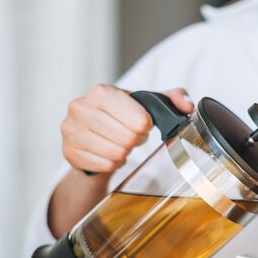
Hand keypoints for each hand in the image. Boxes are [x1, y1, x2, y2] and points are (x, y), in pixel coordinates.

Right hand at [61, 85, 193, 173]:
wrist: (91, 136)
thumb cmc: (122, 118)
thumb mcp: (147, 104)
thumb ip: (173, 98)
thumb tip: (188, 106)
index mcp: (101, 91)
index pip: (139, 120)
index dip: (145, 126)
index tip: (141, 124)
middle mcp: (80, 107)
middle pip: (128, 139)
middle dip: (135, 140)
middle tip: (130, 136)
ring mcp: (70, 130)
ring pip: (116, 154)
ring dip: (124, 152)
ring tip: (119, 143)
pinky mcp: (68, 151)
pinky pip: (105, 165)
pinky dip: (112, 163)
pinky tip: (108, 153)